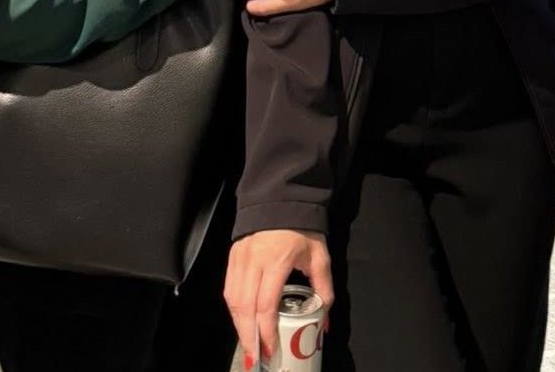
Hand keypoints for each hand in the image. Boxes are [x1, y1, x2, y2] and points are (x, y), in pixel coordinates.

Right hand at [224, 229, 332, 368]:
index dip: (266, 330)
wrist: (281, 198)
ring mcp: (239, 258)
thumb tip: (325, 321)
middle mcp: (254, 261)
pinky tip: (241, 321)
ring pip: (233, 299)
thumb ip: (323, 288)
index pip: (266, 303)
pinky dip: (233, 309)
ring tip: (248, 344)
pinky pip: (229, 288)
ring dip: (239, 325)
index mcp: (276, 260)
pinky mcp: (232, 256)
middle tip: (255, 357)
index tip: (271, 349)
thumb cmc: (303, 228)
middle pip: (245, 306)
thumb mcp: (319, 256)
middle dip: (249, 335)